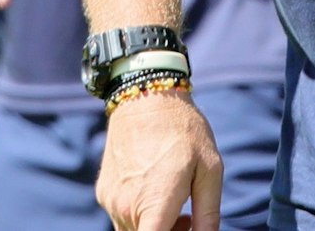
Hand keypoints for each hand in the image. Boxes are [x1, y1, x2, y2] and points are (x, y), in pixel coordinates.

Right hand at [98, 89, 222, 230]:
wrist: (145, 96)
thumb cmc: (184, 131)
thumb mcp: (210, 170)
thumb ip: (209, 215)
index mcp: (154, 204)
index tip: (183, 229)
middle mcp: (127, 207)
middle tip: (190, 221)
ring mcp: (111, 201)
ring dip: (155, 229)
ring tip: (177, 205)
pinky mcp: (104, 193)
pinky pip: (123, 218)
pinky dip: (140, 217)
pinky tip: (155, 193)